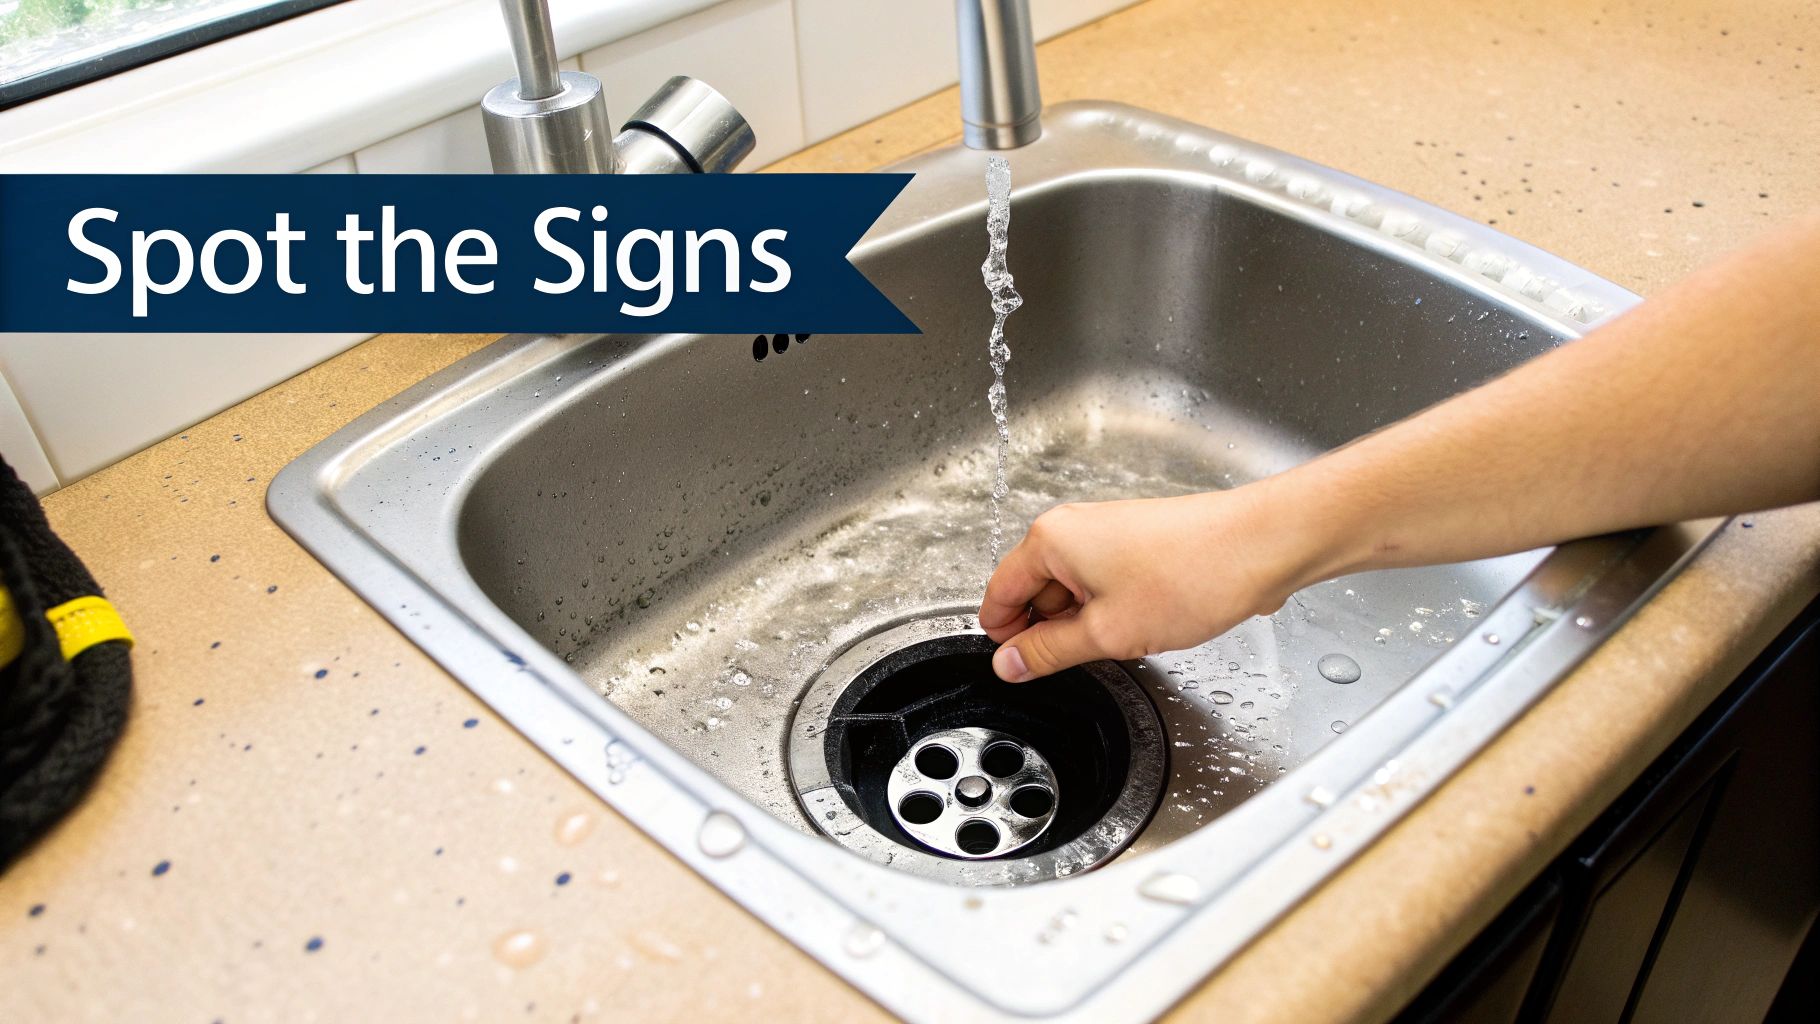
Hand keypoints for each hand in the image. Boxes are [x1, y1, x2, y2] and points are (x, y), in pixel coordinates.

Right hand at [978, 481, 1338, 681]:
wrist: (1260, 548)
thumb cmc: (1192, 575)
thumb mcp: (1106, 633)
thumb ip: (1048, 652)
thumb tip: (1010, 663)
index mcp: (1051, 540)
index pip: (999, 593)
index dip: (1003, 636)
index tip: (1016, 666)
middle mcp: (1075, 529)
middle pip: (1034, 592)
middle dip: (1049, 631)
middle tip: (1079, 659)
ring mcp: (1108, 534)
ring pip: (1074, 591)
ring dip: (1086, 623)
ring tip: (1123, 639)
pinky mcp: (1138, 545)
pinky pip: (1105, 585)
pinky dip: (1113, 610)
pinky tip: (1143, 626)